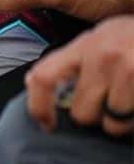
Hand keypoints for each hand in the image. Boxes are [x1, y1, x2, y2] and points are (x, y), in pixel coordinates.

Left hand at [25, 15, 133, 137]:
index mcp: (86, 43)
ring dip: (123, 120)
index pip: (43, 77)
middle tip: (113, 104)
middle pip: (82, 113)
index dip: (39, 107)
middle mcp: (104, 55)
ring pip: (112, 123)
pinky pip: (132, 123)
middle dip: (97, 116)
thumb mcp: (107, 38)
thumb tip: (44, 88)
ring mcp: (129, 69)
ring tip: (133, 101)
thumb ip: (78, 61)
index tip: (47, 125)